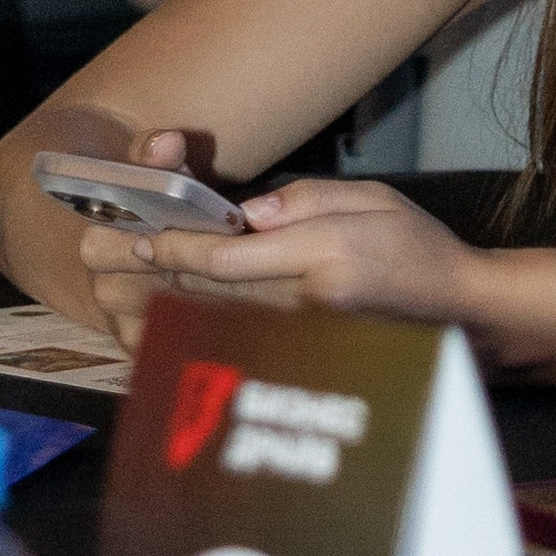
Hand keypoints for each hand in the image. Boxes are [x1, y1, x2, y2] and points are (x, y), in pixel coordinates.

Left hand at [72, 149, 479, 352]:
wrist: (460, 312)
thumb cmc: (417, 247)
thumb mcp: (372, 198)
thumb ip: (303, 202)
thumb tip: (241, 219)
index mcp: (323, 256)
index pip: (229, 260)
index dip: (175, 249)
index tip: (140, 235)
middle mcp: (306, 303)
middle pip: (206, 292)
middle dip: (143, 274)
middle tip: (94, 257)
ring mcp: (303, 339)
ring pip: (211, 322)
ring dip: (152, 306)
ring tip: (105, 289)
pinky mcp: (303, 357)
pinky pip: (233, 346)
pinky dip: (187, 338)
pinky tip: (150, 326)